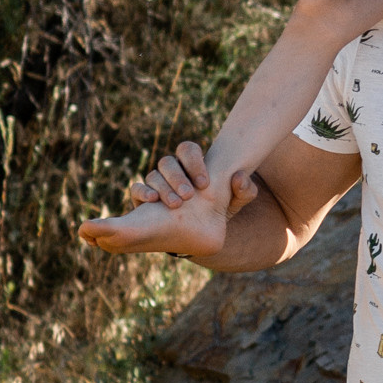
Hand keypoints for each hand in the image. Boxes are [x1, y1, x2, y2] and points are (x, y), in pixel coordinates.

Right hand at [82, 140, 254, 262]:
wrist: (200, 232)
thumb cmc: (217, 211)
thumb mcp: (234, 203)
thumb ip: (244, 190)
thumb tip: (239, 177)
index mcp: (192, 165)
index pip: (187, 150)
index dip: (194, 162)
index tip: (204, 183)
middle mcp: (172, 171)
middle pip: (168, 162)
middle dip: (178, 177)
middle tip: (189, 196)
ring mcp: (156, 183)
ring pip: (153, 175)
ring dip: (164, 188)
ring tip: (177, 205)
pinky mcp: (143, 198)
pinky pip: (137, 189)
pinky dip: (143, 193)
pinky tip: (153, 202)